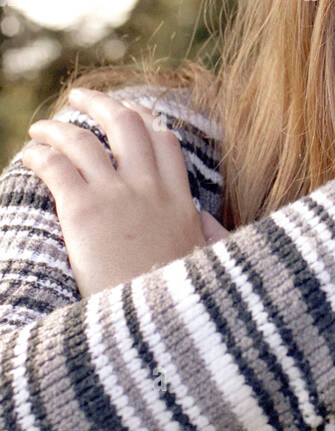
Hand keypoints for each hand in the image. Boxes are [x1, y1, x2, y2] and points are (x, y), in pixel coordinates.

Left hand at [19, 87, 228, 296]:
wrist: (157, 332)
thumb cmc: (179, 307)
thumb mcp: (207, 265)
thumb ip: (207, 236)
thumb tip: (204, 221)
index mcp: (180, 203)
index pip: (165, 143)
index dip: (145, 121)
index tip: (129, 115)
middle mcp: (150, 191)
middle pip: (127, 124)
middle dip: (101, 104)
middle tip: (79, 98)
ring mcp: (117, 198)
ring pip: (84, 140)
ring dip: (58, 127)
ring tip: (41, 128)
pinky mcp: (83, 213)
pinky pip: (56, 166)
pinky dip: (40, 154)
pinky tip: (30, 156)